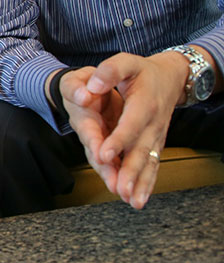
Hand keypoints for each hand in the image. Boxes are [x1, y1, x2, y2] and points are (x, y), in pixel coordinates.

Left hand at [63, 52, 185, 208]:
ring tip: (130, 200)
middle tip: (119, 188)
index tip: (105, 154)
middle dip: (129, 170)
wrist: (170, 77)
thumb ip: (109, 71)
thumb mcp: (125, 62)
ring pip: (147, 162)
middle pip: (140, 150)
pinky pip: (152, 166)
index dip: (118, 140)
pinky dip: (147, 183)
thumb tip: (92, 85)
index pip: (129, 125)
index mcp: (142, 103)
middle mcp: (152, 123)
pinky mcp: (155, 144)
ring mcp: (156, 136)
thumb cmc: (141, 70)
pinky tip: (139, 199)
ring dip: (139, 182)